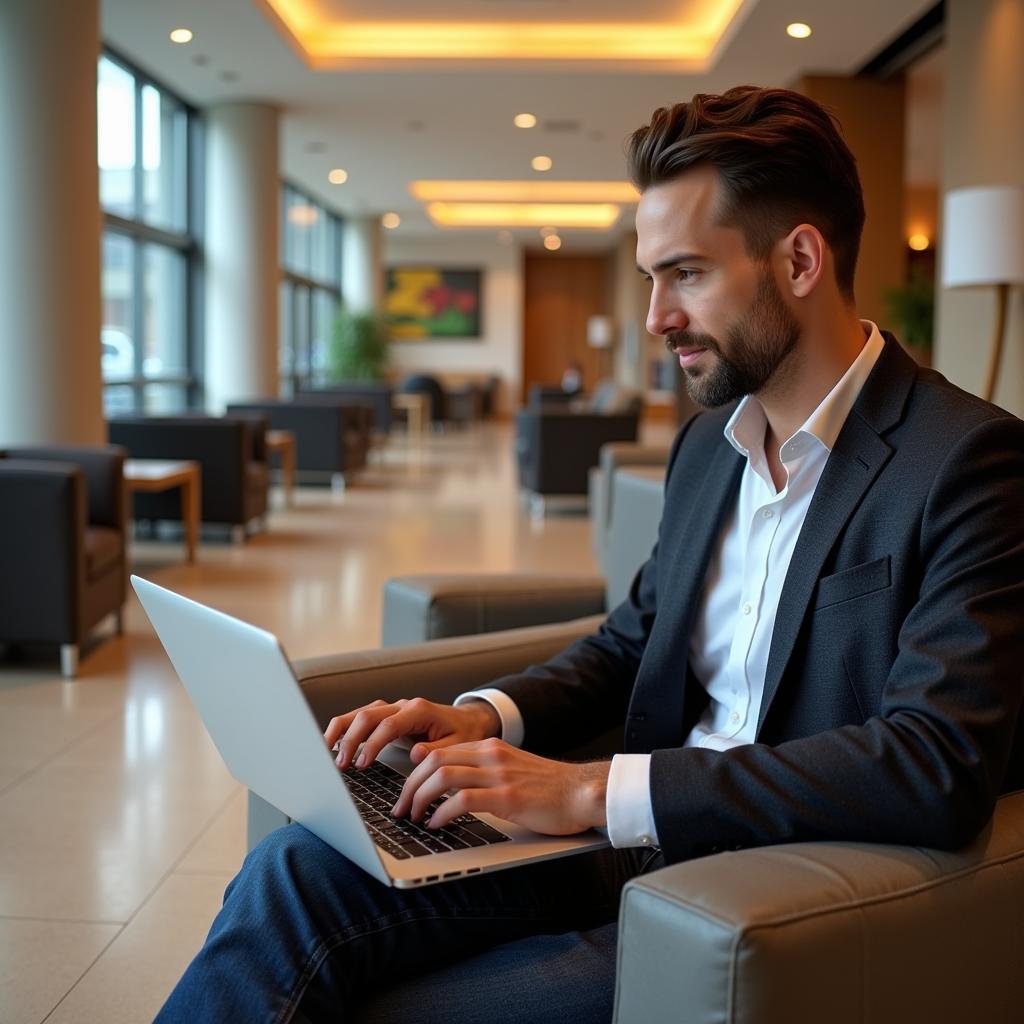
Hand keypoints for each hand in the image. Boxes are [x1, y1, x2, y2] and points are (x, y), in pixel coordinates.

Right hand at [324, 697, 499, 770]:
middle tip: (340, 765)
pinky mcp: (387, 715)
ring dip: (342, 731)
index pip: (388, 725)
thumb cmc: (463, 733)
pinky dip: (345, 729)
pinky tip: (333, 743)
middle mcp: (403, 705)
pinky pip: (361, 717)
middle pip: (368, 716)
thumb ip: (437, 750)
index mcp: (419, 711)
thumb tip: (416, 754)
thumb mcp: (458, 745)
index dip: (373, 744)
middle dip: (350, 739)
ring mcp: (393, 708)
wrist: (469, 720)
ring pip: (360, 713)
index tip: (362, 765)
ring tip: (326, 753)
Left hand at [391, 738, 609, 835]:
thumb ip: (481, 771)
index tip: (405, 792)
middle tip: (400, 808)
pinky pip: (463, 800)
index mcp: (489, 747)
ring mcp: (499, 775)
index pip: (438, 750)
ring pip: (442, 776)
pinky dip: (442, 813)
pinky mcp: (508, 797)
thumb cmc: (549, 788)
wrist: (584, 792)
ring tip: (413, 817)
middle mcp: (491, 755)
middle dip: (409, 785)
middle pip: (433, 760)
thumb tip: (446, 782)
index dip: (414, 772)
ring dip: (419, 798)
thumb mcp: (510, 770)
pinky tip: (436, 825)